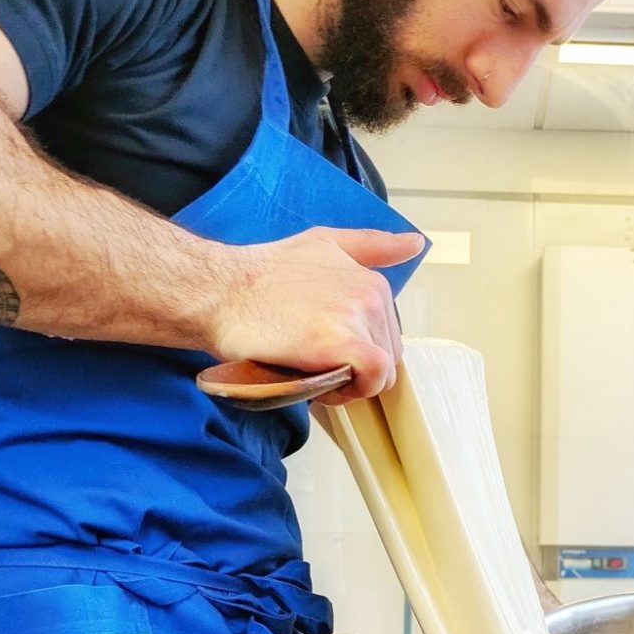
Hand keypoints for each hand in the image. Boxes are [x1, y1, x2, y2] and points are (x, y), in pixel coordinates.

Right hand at [210, 226, 423, 402]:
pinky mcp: (344, 344)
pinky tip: (320, 385)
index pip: (386, 334)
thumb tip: (414, 243)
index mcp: (372, 281)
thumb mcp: (323, 244)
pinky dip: (351, 391)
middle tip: (313, 365)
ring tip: (311, 372)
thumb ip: (371, 246)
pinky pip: (373, 379)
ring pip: (380, 372)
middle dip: (355, 369)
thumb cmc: (260, 274)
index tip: (325, 350)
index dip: (358, 349)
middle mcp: (372, 296)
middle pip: (386, 355)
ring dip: (349, 383)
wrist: (219, 291)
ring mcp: (359, 318)